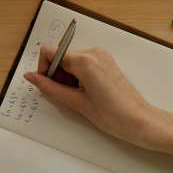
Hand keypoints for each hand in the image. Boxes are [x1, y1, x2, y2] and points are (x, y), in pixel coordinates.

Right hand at [24, 46, 172, 168]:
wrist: (141, 121)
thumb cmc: (113, 115)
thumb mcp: (77, 103)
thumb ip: (51, 88)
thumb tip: (31, 77)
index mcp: (85, 60)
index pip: (49, 51)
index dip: (43, 68)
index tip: (47, 86)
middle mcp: (93, 52)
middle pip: (60, 55)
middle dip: (55, 75)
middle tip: (64, 97)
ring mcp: (102, 56)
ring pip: (71, 60)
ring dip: (66, 77)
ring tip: (77, 98)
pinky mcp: (107, 62)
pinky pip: (83, 64)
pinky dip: (77, 77)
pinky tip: (85, 94)